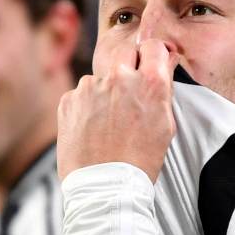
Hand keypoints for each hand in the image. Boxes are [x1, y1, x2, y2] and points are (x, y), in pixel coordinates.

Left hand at [58, 40, 176, 183]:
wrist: (105, 189)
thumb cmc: (140, 162)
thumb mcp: (165, 126)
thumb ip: (163, 90)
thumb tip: (163, 63)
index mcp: (149, 84)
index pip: (153, 46)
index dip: (153, 54)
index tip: (152, 61)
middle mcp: (119, 79)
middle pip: (125, 52)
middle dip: (130, 65)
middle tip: (130, 89)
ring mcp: (90, 87)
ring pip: (101, 77)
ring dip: (105, 91)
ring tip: (108, 123)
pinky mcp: (69, 99)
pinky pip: (81, 94)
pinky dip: (87, 107)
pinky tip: (92, 129)